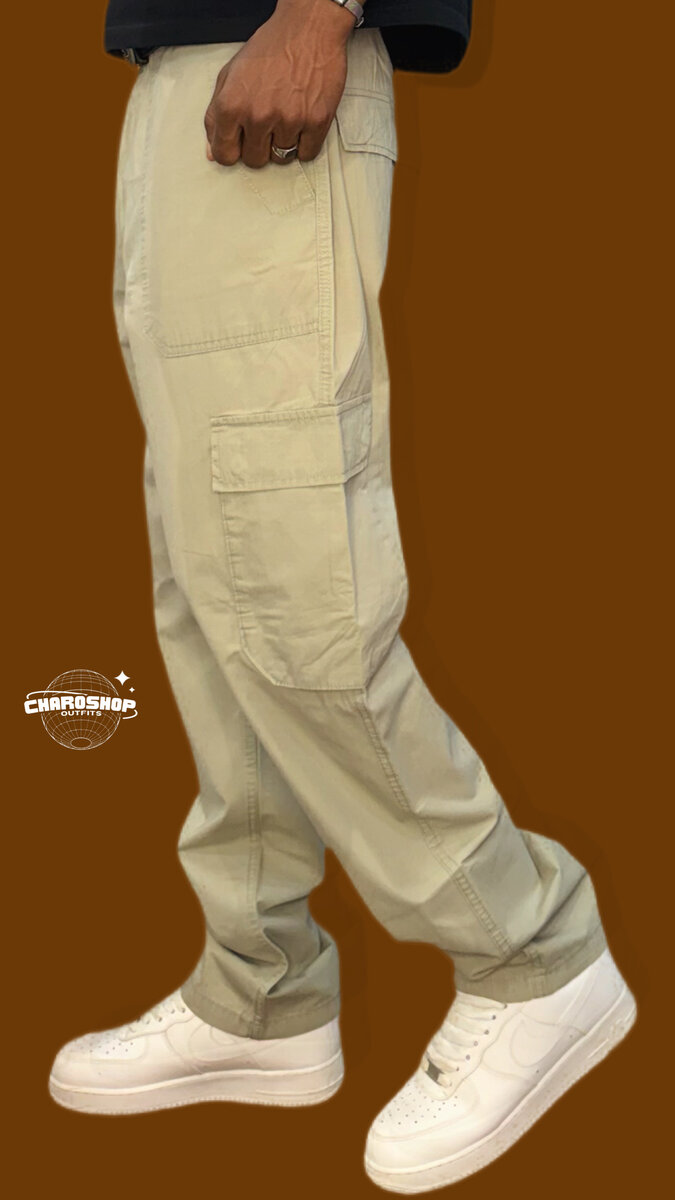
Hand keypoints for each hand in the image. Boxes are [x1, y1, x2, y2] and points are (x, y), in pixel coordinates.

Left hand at [204, 0, 356, 167]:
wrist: (308, 27)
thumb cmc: (271, 47)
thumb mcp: (230, 75)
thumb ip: (216, 115)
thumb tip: (213, 151)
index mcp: (232, 105)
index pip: (225, 155)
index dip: (232, 151)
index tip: (240, 145)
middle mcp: (258, 115)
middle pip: (254, 161)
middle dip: (259, 147)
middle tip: (266, 125)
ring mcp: (288, 120)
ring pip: (281, 159)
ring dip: (283, 143)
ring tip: (286, 116)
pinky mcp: (316, 122)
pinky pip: (306, 154)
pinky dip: (305, 143)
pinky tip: (301, 121)